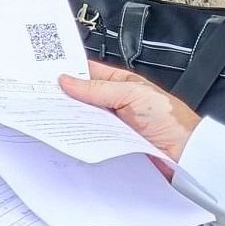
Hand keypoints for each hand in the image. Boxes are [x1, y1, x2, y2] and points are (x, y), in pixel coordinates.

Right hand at [59, 61, 200, 161]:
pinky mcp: (109, 145)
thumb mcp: (132, 94)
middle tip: (38, 94)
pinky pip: (88, 139)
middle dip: (62, 96)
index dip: (68, 70)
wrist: (186, 155)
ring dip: (67, 118)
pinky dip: (76, 137)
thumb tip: (67, 80)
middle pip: (81, 97)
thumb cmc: (170, 120)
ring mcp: (110, 125)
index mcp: (121, 84)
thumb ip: (98, 89)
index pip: (88, 72)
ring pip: (81, 119)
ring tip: (46, 114)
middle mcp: (113, 103)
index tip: (45, 72)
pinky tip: (64, 136)